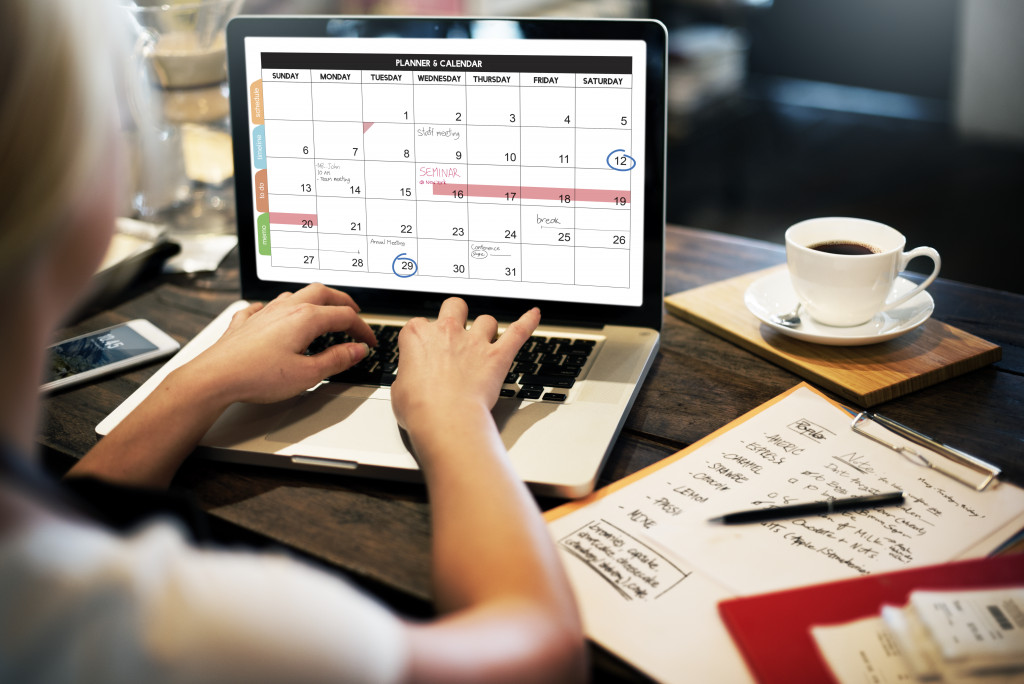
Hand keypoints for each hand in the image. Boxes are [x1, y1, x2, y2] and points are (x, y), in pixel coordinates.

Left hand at [182, 283, 376, 404]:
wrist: (215, 377)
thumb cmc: (257, 376)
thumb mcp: (307, 374)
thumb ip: (336, 360)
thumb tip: (356, 350)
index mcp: (305, 318)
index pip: (344, 317)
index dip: (362, 329)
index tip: (369, 342)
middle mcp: (286, 309)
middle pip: (322, 293)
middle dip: (342, 302)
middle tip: (354, 313)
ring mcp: (264, 313)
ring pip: (294, 295)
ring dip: (313, 300)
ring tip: (321, 312)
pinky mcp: (245, 322)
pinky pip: (264, 307)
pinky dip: (276, 309)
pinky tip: (273, 315)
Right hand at [391, 297, 539, 433]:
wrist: (445, 419)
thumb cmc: (420, 408)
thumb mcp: (398, 390)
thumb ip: (406, 377)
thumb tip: (409, 382)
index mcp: (418, 336)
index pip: (419, 324)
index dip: (424, 337)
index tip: (425, 349)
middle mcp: (447, 332)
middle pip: (455, 306)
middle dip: (457, 314)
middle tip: (456, 327)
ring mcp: (474, 342)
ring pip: (486, 320)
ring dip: (486, 328)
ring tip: (485, 339)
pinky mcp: (497, 356)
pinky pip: (518, 332)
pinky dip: (528, 322)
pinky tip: (534, 315)